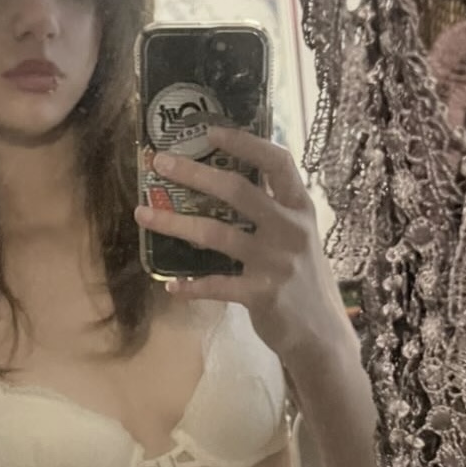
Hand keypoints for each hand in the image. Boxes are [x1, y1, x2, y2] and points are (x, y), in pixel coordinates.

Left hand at [134, 126, 343, 365]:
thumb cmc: (303, 280)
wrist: (322, 334)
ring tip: (143, 214)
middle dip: (194, 173)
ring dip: (175, 222)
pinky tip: (170, 285)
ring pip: (217, 234)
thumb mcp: (300, 238)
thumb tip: (228, 182)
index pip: (278, 162)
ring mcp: (276, 262)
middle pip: (237, 190)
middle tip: (160, 162)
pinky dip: (191, 285)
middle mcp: (290, 230)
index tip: (211, 131)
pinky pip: (217, 285)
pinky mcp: (262, 294)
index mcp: (300, 209)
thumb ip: (274, 211)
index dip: (245, 143)